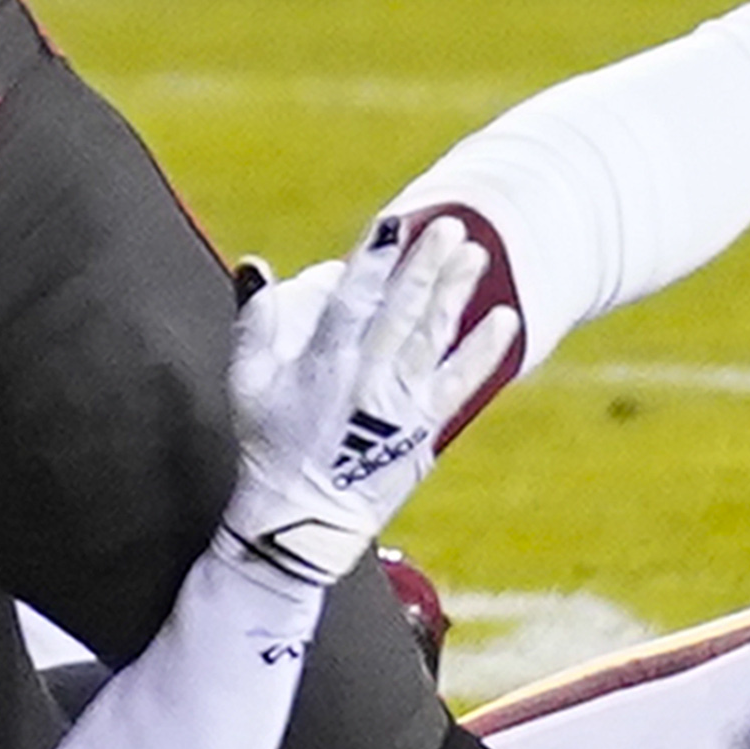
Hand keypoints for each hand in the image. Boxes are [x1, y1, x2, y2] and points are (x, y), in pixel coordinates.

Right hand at [218, 217, 517, 587]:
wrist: (302, 524)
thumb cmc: (269, 448)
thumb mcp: (246, 385)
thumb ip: (254, 322)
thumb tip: (253, 264)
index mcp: (323, 365)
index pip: (353, 300)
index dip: (373, 260)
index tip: (391, 225)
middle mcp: (368, 380)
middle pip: (402, 312)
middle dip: (425, 265)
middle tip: (449, 226)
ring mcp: (401, 406)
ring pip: (434, 339)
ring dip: (456, 294)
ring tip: (476, 254)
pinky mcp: (424, 431)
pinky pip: (460, 384)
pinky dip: (483, 351)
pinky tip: (504, 319)